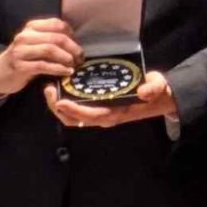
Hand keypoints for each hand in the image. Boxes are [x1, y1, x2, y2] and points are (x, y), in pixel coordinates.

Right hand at [0, 18, 80, 97]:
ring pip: (50, 49)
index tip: (77, 44)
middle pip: (56, 37)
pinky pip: (43, 65)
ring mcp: (20, 51)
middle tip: (80, 57)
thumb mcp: (35, 44)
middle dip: (73, 48)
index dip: (71, 34)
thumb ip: (51, 39)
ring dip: (66, 58)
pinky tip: (67, 72)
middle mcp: (24, 36)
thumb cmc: (24, 58)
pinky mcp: (19, 66)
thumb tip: (76, 42)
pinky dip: (59, 69)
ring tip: (74, 64)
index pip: (57, 24)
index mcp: (31, 27)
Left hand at [45, 71, 177, 128]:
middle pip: (76, 119)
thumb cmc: (155, 91)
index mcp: (116, 113)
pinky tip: (59, 89)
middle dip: (58, 108)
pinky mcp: (95, 108)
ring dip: (57, 106)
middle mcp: (104, 117)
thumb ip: (153, 88)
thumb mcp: (158, 86)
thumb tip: (143, 91)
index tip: (60, 102)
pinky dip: (64, 103)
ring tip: (49, 89)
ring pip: (72, 117)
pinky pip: (75, 110)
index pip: (92, 115)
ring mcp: (99, 113)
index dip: (75, 110)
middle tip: (49, 90)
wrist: (158, 98)